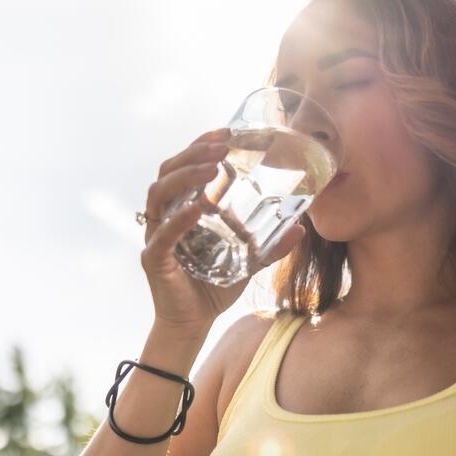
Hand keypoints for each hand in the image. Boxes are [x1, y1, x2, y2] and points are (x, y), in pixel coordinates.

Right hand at [140, 127, 305, 337]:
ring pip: (160, 193)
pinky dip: (179, 219)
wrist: (194, 324)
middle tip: (221, 144)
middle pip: (168, 170)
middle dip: (193, 152)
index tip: (226, 131)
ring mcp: (156, 235)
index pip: (185, 165)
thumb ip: (270, 244)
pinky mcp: (154, 259)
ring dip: (185, 176)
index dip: (201, 144)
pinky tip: (199, 208)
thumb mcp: (248, 261)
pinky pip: (163, 234)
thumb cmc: (214, 287)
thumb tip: (301, 227)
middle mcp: (165, 215)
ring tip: (210, 167)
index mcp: (183, 207)